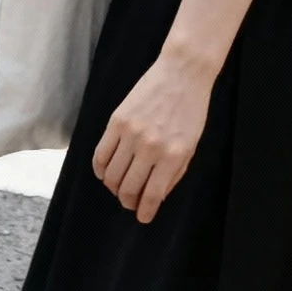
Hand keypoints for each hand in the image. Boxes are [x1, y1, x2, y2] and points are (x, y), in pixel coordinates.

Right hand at [92, 48, 213, 223]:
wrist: (183, 73)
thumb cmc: (191, 110)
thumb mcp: (191, 145)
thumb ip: (174, 173)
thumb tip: (156, 197)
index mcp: (173, 156)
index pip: (152, 195)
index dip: (145, 211)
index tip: (143, 217)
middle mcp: (150, 147)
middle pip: (128, 188)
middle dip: (127, 201)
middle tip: (129, 203)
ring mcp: (131, 134)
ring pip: (111, 174)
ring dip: (113, 187)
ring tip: (118, 188)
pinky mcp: (116, 121)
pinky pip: (100, 154)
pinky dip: (100, 170)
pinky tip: (105, 173)